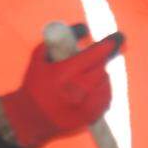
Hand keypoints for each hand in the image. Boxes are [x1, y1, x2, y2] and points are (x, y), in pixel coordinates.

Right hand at [0, 27, 123, 147]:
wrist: (28, 119)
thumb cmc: (34, 85)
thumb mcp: (39, 59)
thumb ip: (59, 41)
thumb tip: (84, 28)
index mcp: (60, 76)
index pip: (90, 57)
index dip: (106, 47)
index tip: (119, 37)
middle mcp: (74, 92)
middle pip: (101, 70)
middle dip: (101, 60)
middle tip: (98, 56)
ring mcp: (83, 107)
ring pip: (105, 84)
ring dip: (101, 76)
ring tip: (87, 75)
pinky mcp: (90, 118)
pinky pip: (106, 99)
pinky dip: (103, 90)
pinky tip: (93, 89)